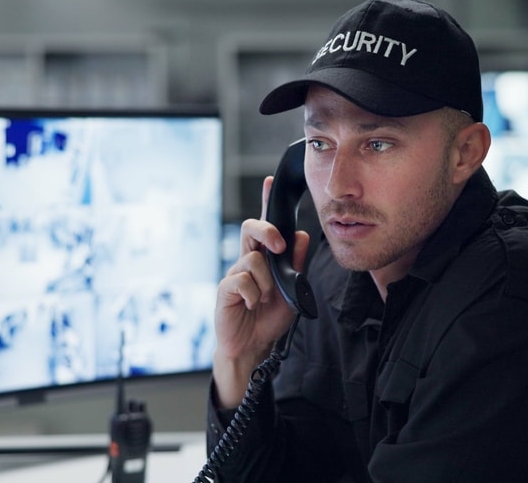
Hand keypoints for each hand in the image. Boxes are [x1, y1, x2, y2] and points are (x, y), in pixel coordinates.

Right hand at [212, 176, 309, 408]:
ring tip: (266, 298)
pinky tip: (253, 304)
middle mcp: (247, 261)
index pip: (265, 225)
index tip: (270, 181)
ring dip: (266, 280)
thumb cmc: (270, 317)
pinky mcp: (225, 290)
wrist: (254, 346)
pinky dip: (253, 294)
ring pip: (251, 259)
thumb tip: (302, 237)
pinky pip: (241, 281)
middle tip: (278, 246)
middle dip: (266, 231)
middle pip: (250, 228)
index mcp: (264, 258)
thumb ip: (297, 265)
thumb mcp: (293, 290)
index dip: (265, 202)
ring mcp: (234, 275)